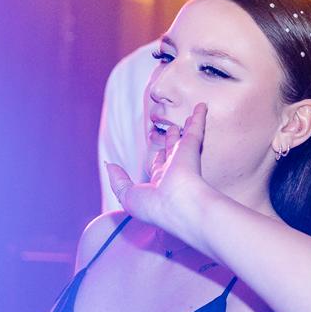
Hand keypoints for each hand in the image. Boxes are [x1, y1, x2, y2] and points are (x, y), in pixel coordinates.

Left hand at [104, 103, 216, 248]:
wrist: (176, 206)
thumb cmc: (153, 206)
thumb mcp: (127, 195)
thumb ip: (118, 180)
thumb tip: (108, 165)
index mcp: (160, 183)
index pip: (158, 166)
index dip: (157, 159)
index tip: (157, 155)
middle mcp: (174, 170)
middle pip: (173, 150)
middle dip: (171, 140)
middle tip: (171, 130)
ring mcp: (184, 158)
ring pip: (186, 138)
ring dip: (187, 127)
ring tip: (190, 116)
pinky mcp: (192, 148)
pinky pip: (196, 128)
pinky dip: (199, 116)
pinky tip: (202, 105)